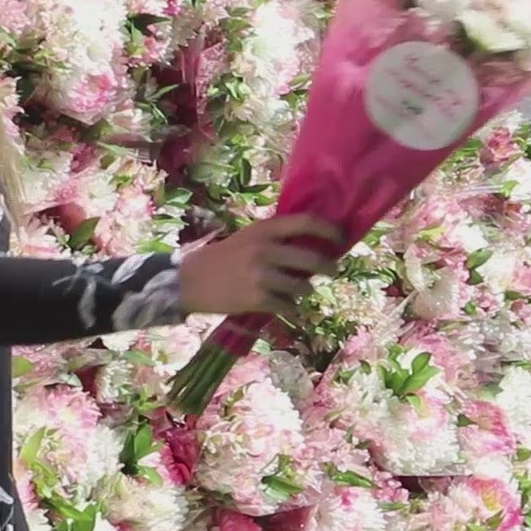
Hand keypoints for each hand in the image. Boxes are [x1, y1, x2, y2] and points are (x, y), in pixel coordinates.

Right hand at [179, 213, 340, 316]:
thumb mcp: (246, 238)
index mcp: (263, 230)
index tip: (341, 237)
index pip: (306, 223)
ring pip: (302, 286)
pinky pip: (288, 306)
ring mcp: (262, 276)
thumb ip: (273, 238)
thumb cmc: (220, 258)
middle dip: (329, 267)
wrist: (189, 282)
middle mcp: (265, 251)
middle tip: (333, 271)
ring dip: (306, 290)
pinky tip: (285, 307)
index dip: (329, 229)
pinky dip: (291, 308)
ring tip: (299, 291)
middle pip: (312, 259)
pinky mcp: (258, 299)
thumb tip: (309, 245)